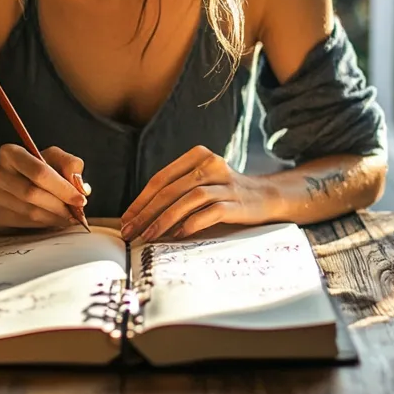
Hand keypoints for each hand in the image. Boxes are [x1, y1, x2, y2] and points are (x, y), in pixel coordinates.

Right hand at [0, 144, 88, 232]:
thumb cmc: (25, 173)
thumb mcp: (45, 159)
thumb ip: (67, 166)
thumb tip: (82, 187)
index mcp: (11, 153)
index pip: (41, 170)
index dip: (64, 185)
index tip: (81, 197)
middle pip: (34, 192)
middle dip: (61, 203)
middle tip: (78, 211)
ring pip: (30, 210)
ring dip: (55, 216)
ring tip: (69, 218)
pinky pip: (24, 221)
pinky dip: (45, 223)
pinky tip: (55, 221)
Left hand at [120, 146, 274, 241]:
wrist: (266, 198)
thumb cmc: (224, 194)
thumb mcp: (200, 183)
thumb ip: (176, 191)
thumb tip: (140, 216)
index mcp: (197, 156)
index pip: (162, 178)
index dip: (141, 200)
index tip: (126, 219)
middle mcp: (211, 165)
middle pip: (171, 189)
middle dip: (146, 213)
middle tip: (131, 232)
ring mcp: (225, 183)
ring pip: (187, 199)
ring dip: (164, 220)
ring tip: (148, 237)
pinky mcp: (236, 202)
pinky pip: (209, 212)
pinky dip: (191, 223)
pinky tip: (177, 235)